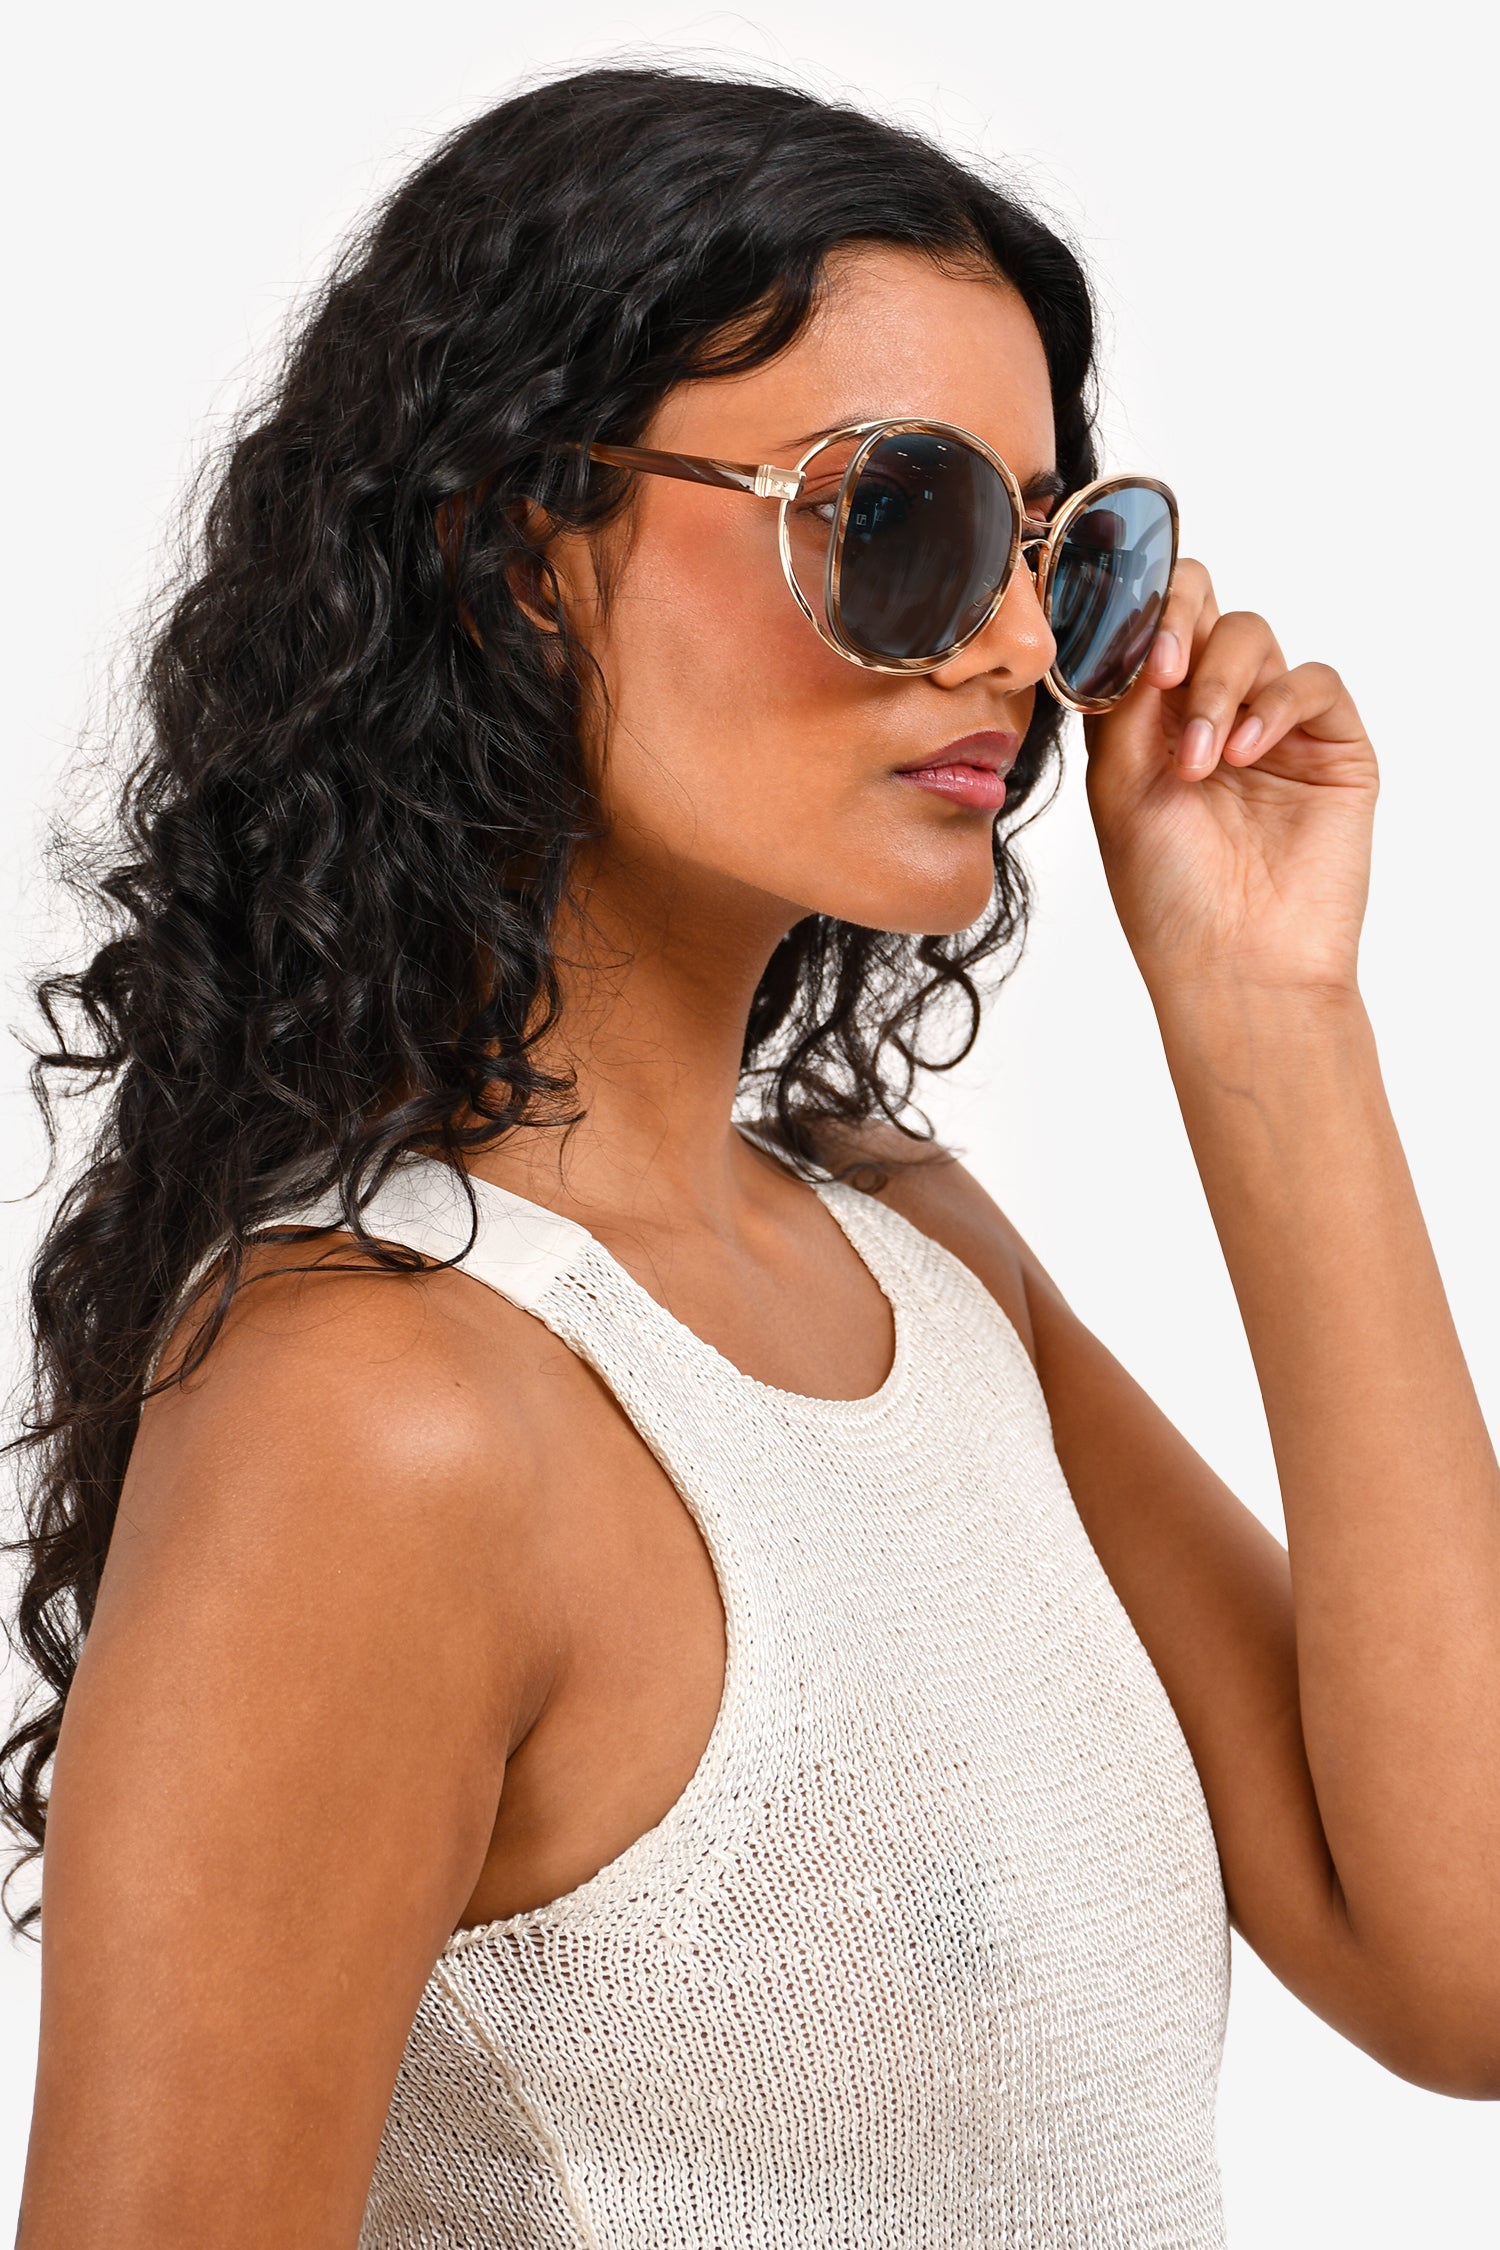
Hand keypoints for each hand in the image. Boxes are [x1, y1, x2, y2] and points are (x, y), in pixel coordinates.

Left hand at [1081, 559, 1377, 1001]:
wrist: (1235, 965)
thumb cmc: (1168, 895)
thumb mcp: (1118, 787)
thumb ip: (1122, 701)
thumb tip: (1130, 623)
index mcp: (1149, 720)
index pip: (1146, 627)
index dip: (1135, 614)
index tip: (1124, 645)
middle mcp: (1209, 712)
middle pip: (1203, 608)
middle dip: (1179, 619)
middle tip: (1164, 669)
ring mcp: (1271, 726)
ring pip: (1252, 637)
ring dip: (1218, 686)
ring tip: (1202, 762)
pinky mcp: (1331, 746)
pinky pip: (1312, 682)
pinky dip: (1274, 704)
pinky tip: (1244, 753)